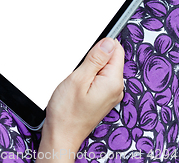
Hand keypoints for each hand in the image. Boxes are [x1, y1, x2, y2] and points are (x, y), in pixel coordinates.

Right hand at [37, 38, 123, 159]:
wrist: (61, 136)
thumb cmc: (67, 113)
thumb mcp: (78, 79)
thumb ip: (96, 59)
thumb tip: (109, 43)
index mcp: (113, 82)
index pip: (117, 50)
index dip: (102, 45)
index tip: (89, 51)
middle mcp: (116, 88)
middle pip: (111, 58)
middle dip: (95, 57)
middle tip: (80, 69)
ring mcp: (110, 93)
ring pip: (105, 67)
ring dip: (91, 67)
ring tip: (78, 79)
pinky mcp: (103, 96)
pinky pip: (100, 77)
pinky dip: (90, 75)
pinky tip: (79, 84)